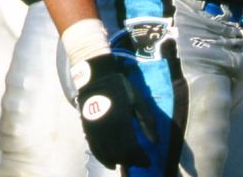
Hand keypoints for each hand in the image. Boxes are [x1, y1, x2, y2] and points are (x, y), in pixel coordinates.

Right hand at [72, 54, 156, 168]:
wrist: (96, 78)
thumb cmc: (120, 87)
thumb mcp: (138, 100)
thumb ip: (147, 120)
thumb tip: (155, 141)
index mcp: (121, 121)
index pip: (131, 149)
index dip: (140, 159)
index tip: (148, 162)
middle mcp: (107, 129)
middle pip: (119, 154)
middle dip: (130, 161)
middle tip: (139, 162)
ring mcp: (95, 131)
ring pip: (106, 154)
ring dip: (117, 162)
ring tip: (126, 163)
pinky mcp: (87, 130)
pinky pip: (95, 150)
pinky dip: (103, 158)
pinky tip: (111, 162)